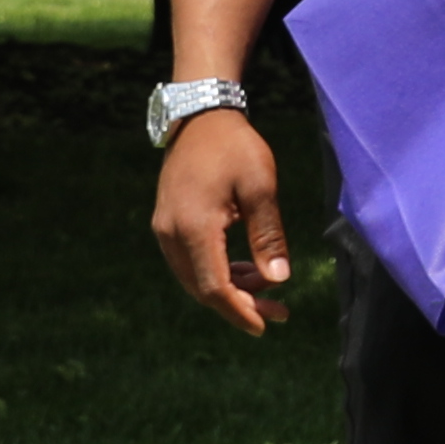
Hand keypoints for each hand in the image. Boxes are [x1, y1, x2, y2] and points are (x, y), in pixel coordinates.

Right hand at [150, 109, 294, 331]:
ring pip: (194, 277)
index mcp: (193, 228)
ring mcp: (165, 229)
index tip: (265, 326)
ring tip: (268, 291)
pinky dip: (217, 272)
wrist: (200, 117)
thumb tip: (278, 280)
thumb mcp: (260, 187)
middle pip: (202, 288)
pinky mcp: (168, 223)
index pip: (214, 287)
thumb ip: (268, 235)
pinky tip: (246, 271)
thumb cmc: (235, 148)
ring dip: (229, 289)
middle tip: (279, 312)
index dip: (239, 311)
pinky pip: (190, 261)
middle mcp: (171, 234)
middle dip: (240, 305)